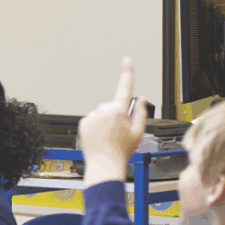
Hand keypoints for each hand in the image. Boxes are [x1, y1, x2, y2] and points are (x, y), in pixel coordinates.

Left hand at [78, 57, 147, 186]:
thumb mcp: (138, 132)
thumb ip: (141, 113)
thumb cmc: (122, 150)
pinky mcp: (83, 122)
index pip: (125, 87)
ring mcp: (92, 116)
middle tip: (120, 132)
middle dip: (117, 114)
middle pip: (113, 105)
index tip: (127, 60)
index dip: (127, 73)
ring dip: (106, 121)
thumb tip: (140, 99)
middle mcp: (103, 110)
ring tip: (109, 137)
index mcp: (118, 110)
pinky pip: (93, 119)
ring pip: (102, 113)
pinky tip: (100, 136)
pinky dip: (96, 125)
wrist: (104, 164)